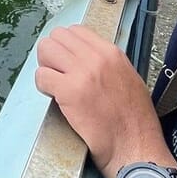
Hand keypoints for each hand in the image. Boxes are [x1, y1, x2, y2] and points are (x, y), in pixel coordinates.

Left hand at [35, 24, 169, 177]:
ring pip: (45, 50)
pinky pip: (41, 76)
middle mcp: (96, 58)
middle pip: (57, 36)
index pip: (76, 30)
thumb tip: (83, 57)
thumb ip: (106, 64)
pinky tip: (54, 97)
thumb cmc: (134, 121)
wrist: (135, 147)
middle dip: (52, 53)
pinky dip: (42, 86)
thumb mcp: (127, 78)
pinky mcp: (69, 91)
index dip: (66, 45)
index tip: (66, 60)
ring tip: (55, 84)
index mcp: (112, 53)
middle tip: (57, 72)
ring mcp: (82, 73)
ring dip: (45, 67)